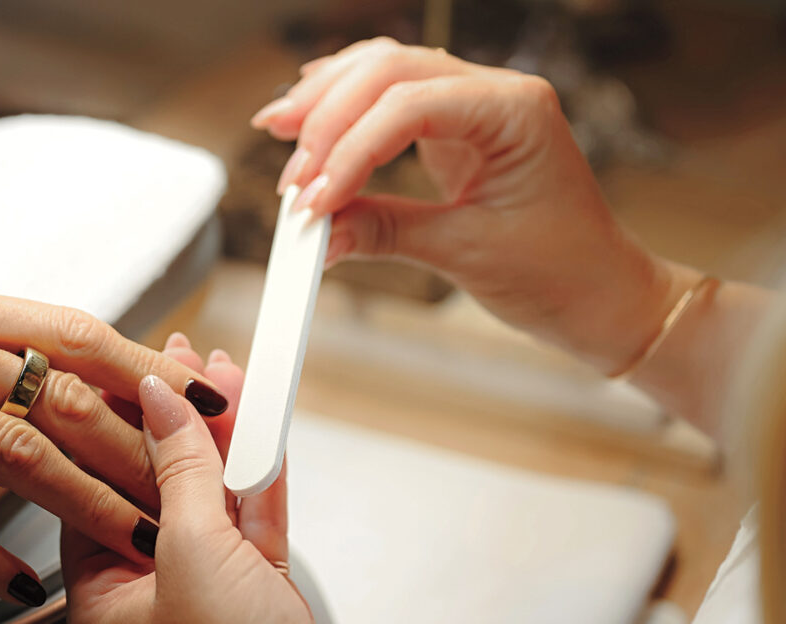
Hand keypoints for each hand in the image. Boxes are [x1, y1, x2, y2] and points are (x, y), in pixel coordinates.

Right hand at [0, 259, 229, 606]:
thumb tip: (40, 345)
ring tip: (139, 541)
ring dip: (85, 501)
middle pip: (61, 396)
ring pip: (10, 452)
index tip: (207, 398)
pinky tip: (18, 577)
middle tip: (199, 490)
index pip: (73, 333)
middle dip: (143, 448)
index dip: (150, 369)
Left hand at [65, 336, 413, 623]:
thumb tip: (159, 401)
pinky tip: (261, 427)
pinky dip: (258, 476)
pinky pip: (251, 523)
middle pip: (153, 492)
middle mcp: (148, 600)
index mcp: (102, 602)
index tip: (127, 375)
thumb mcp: (192, 552)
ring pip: (208, 502)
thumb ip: (179, 469)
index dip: (113, 430)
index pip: (93, 493)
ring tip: (227, 377)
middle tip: (182, 364)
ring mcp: (207, 598)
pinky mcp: (260, 599)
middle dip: (175, 425)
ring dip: (222, 441)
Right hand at [251, 38, 686, 375]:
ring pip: (386, 71)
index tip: (312, 201)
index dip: (348, 151)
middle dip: (327, 117)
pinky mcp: (458, 127)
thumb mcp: (465, 254)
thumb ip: (385, 231)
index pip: (408, 107)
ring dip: (329, 100)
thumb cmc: (561, 272)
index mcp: (515, 113)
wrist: (602, 294)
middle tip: (289, 172)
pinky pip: (394, 96)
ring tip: (280, 129)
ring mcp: (477, 104)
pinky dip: (349, 106)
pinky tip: (312, 112)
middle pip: (389, 71)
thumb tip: (319, 232)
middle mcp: (497, 93)